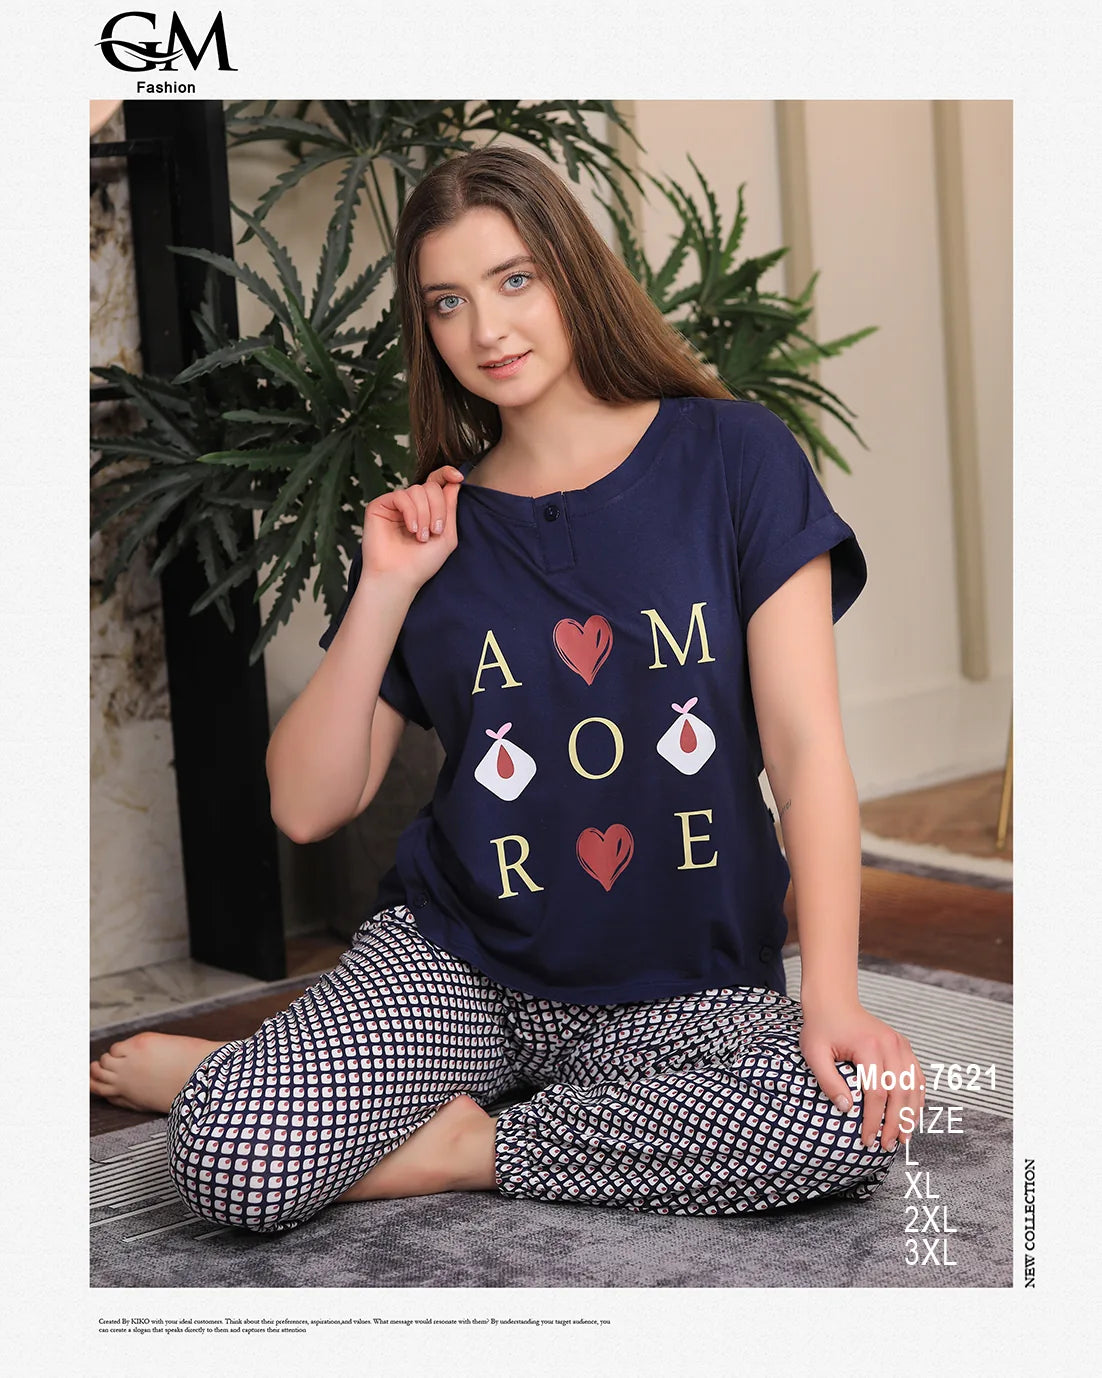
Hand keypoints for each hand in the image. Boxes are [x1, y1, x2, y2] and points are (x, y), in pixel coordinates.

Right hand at [362, 464, 465, 588]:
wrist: (399, 577)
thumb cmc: (422, 562)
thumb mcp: (447, 535)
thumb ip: (450, 508)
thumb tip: (455, 481)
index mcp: (427, 509)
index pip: (437, 483)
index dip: (447, 474)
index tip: (458, 477)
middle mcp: (411, 504)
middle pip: (431, 486)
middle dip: (438, 508)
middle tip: (436, 531)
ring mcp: (395, 504)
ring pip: (417, 490)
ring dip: (424, 514)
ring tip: (421, 536)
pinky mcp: (380, 506)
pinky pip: (401, 496)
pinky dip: (410, 512)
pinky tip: (411, 529)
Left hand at [799, 998, 924, 1150]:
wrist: (834, 1001)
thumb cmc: (822, 1027)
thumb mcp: (814, 1053)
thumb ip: (828, 1081)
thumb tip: (846, 1109)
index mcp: (869, 1047)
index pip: (876, 1093)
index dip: (874, 1120)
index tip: (868, 1140)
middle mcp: (890, 1044)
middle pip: (899, 1093)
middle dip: (894, 1123)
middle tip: (887, 1146)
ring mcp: (900, 1044)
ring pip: (913, 1086)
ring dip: (910, 1114)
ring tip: (903, 1137)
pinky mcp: (903, 1045)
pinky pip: (917, 1075)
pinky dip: (917, 1097)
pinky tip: (911, 1115)